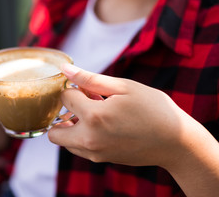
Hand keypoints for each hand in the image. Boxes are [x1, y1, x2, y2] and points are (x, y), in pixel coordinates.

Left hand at [49, 64, 194, 167]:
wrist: (176, 142)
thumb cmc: (153, 109)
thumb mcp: (123, 87)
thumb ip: (89, 79)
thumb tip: (64, 69)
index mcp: (94, 116)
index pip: (65, 98)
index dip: (75, 89)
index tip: (89, 89)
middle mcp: (89, 139)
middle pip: (53, 132)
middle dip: (62, 114)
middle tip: (81, 105)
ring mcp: (95, 153)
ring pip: (65, 142)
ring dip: (71, 127)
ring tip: (95, 115)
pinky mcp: (101, 160)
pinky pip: (79, 149)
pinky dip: (81, 137)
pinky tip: (102, 126)